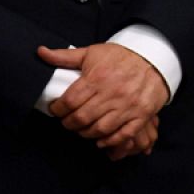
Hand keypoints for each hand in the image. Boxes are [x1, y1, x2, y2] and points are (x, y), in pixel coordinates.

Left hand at [38, 43, 167, 154]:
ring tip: (80, 130)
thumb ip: (64, 56)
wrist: (153, 59)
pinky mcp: (141, 116)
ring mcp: (128, 107)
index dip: (58, 109)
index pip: (70, 101)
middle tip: (65, 122)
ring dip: (86, 133)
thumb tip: (40, 52)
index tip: (54, 110)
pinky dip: (110, 141)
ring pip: (101, 129)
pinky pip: (124, 134)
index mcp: (96, 78)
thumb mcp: (90, 52)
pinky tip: (100, 140)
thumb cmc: (119, 56)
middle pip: (83, 117)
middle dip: (69, 123)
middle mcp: (112, 94)